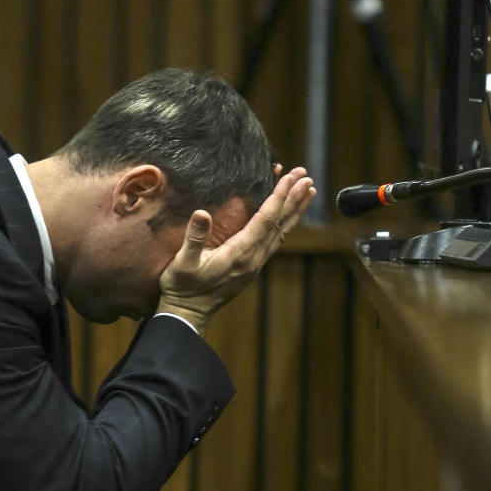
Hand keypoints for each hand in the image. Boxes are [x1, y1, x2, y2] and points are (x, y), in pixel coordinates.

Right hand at [157, 165, 316, 334]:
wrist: (187, 315)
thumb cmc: (182, 288)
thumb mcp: (183, 262)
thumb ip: (194, 238)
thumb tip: (202, 213)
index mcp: (240, 254)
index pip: (265, 219)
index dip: (279, 196)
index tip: (291, 176)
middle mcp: (253, 259)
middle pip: (279, 224)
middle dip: (294, 198)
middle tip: (307, 175)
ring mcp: (254, 265)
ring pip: (281, 232)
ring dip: (294, 210)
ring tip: (309, 191)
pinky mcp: (251, 268)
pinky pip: (274, 241)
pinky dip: (284, 224)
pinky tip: (288, 216)